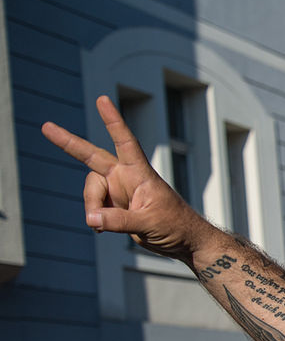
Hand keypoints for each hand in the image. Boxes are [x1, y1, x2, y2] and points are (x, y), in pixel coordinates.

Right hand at [41, 96, 208, 262]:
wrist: (182, 241)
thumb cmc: (175, 225)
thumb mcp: (148, 223)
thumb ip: (119, 221)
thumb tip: (91, 218)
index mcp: (140, 174)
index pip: (125, 142)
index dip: (113, 121)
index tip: (102, 99)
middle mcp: (125, 178)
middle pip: (92, 157)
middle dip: (69, 143)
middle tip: (46, 126)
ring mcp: (118, 191)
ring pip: (91, 191)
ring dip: (92, 208)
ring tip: (101, 226)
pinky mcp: (113, 206)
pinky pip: (94, 209)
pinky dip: (95, 220)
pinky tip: (102, 229)